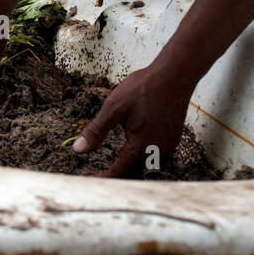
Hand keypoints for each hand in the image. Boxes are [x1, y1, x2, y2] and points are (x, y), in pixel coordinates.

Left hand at [72, 64, 194, 177]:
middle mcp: (157, 150)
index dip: (101, 178)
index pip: (118, 172)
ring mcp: (168, 145)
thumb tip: (78, 150)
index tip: (86, 179)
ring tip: (111, 164)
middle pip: (132, 172)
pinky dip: (140, 156)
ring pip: (144, 164)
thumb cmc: (144, 88)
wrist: (175, 75)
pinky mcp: (173, 138)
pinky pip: (155, 154)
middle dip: (114, 175)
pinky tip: (132, 148)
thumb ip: (96, 131)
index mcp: (140, 146)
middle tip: (93, 173)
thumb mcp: (113, 108)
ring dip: (128, 166)